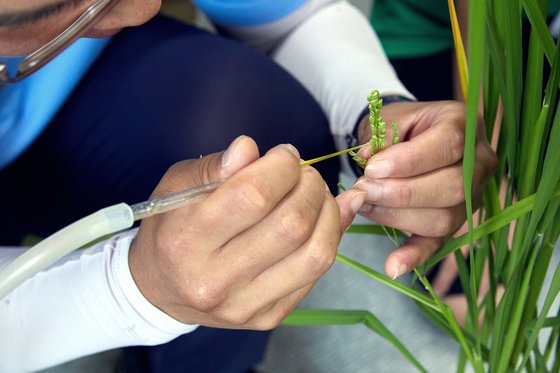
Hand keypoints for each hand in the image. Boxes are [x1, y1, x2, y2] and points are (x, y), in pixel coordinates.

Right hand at [129, 135, 364, 328]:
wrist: (161, 289)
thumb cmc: (171, 229)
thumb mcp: (178, 186)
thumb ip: (216, 166)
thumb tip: (250, 148)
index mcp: (187, 240)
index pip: (253, 195)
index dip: (282, 167)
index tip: (284, 156)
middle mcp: (215, 280)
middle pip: (292, 225)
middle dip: (311, 186)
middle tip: (304, 175)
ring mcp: (244, 305)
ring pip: (316, 254)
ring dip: (328, 212)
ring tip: (316, 195)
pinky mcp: (268, 317)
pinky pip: (317, 274)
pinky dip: (331, 237)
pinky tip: (326, 217)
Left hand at [353, 101, 496, 278]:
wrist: (408, 138)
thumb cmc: (401, 127)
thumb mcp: (390, 117)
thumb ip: (382, 135)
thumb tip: (369, 159)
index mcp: (464, 125)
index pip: (448, 145)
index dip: (408, 161)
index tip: (372, 168)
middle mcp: (479, 163)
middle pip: (452, 187)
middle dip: (401, 193)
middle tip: (363, 189)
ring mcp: (472, 197)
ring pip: (444, 218)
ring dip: (397, 216)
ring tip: (364, 205)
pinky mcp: (456, 223)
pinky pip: (438, 243)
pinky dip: (414, 256)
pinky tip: (393, 266)